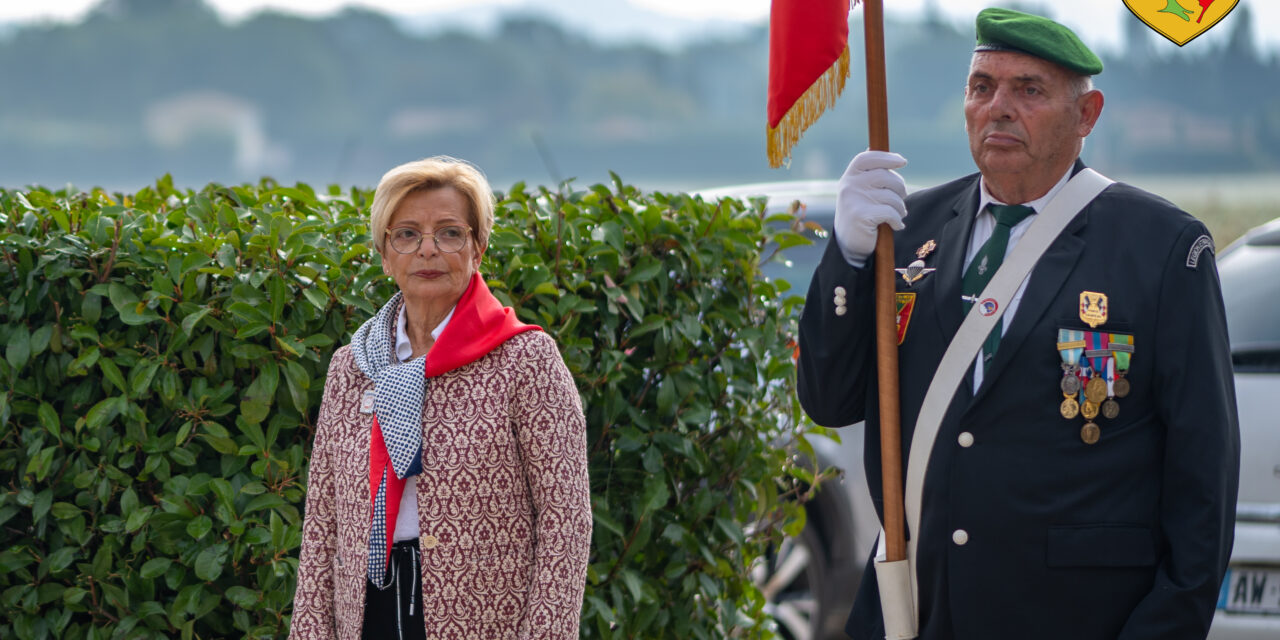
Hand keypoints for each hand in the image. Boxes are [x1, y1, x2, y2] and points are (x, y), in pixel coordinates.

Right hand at [835, 150, 907, 266]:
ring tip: (898, 214)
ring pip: (891, 196)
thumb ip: (868, 173)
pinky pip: (890, 212)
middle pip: (885, 176)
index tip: (902, 161)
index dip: (886, 157)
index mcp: (849, 177)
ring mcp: (854, 200)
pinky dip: (897, 220)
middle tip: (903, 197)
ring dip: (900, 207)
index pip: (867, 158)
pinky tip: (896, 225)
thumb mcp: (859, 190)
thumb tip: (878, 148)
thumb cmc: (860, 214)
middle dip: (900, 188)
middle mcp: (849, 185)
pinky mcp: (861, 215)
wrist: (848, 245)